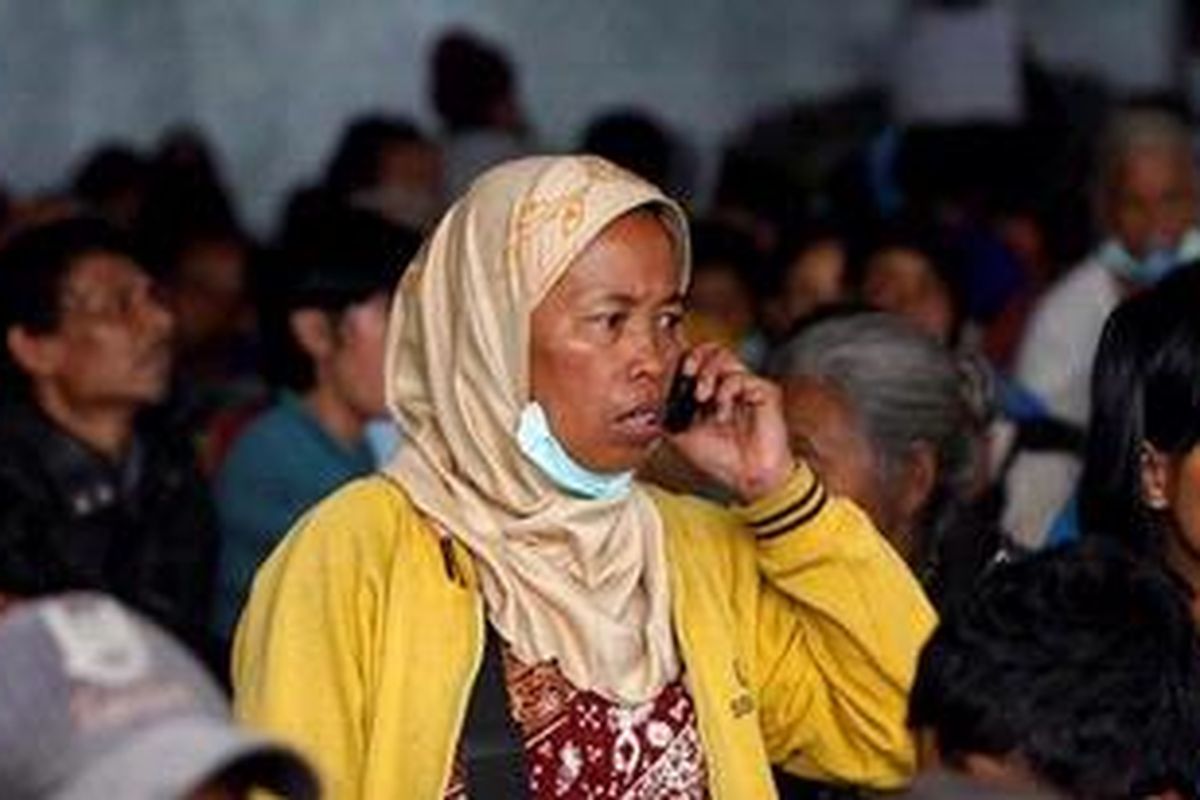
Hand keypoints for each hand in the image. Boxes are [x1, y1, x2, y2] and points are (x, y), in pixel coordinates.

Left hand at [667, 344, 794, 502]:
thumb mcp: (681, 434)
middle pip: (711, 349)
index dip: (683, 358)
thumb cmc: (719, 458)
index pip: (696, 359)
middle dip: (695, 358)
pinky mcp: (764, 392)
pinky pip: (742, 377)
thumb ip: (667, 412)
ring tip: (703, 399)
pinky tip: (723, 414)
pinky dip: (726, 393)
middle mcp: (728, 384)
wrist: (747, 478)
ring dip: (708, 375)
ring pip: (725, 357)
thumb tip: (649, 396)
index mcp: (710, 391)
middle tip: (688, 375)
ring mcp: (746, 386)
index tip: (673, 372)